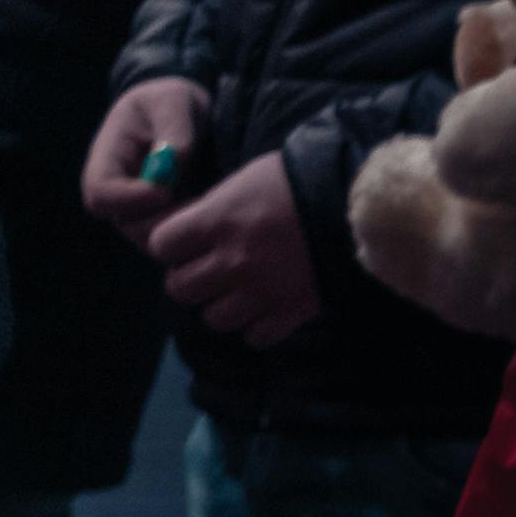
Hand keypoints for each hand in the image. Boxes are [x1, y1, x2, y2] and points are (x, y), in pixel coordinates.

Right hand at [85, 75, 209, 240]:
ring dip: (183, 229)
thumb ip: (174, 127)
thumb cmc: (170, 99)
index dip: (129, 199)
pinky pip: (175, 241)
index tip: (165, 189)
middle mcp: (118, 192)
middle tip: (200, 205)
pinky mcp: (165, 220)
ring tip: (212, 205)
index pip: (100, 194)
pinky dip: (195, 233)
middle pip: (128, 225)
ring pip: (153, 240)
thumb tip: (174, 160)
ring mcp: (140, 210)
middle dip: (164, 220)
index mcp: (107, 160)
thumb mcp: (173, 99)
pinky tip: (216, 211)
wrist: (183, 111)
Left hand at [150, 147, 323, 346]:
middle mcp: (232, 261)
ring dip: (219, 305)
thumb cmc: (294, 180)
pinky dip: (255, 327)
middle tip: (203, 269)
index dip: (168, 244)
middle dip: (187, 278)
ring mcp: (261, 291)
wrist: (353, 204)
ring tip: (233, 291)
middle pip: (180, 289)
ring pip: (214, 318)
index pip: (161, 246)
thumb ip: (211, 209)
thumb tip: (187, 227)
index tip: (180, 242)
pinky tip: (262, 309)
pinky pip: (255, 336)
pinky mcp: (291, 312)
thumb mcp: (242, 181)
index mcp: (216, 222)